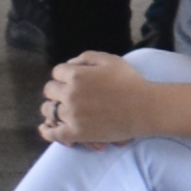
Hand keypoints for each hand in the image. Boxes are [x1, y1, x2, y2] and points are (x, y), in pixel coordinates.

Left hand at [37, 50, 161, 149]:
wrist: (144, 109)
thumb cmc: (130, 82)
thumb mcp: (110, 60)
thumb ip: (86, 58)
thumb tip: (69, 64)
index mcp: (77, 75)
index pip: (57, 72)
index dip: (64, 75)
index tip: (72, 80)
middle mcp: (70, 94)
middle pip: (50, 90)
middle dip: (57, 90)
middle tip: (68, 95)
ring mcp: (71, 115)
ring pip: (48, 110)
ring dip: (52, 108)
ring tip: (61, 110)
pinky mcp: (75, 133)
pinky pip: (52, 133)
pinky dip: (47, 130)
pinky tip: (46, 128)